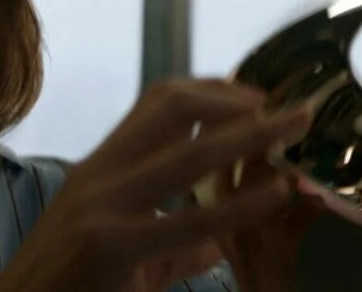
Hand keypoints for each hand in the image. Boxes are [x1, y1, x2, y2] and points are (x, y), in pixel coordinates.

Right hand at [0, 79, 312, 291]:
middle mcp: (101, 171)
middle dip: (235, 101)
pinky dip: (238, 205)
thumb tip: (219, 241)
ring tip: (293, 128)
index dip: (211, 89)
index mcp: (102, 164)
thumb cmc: (68, 281)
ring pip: (187, 154)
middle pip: (172, 108)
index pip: (157, 102)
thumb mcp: (121, 249)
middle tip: (285, 107)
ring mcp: (103, 204)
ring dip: (249, 136)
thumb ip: (173, 243)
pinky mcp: (110, 245)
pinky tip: (271, 196)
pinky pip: (187, 221)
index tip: (252, 95)